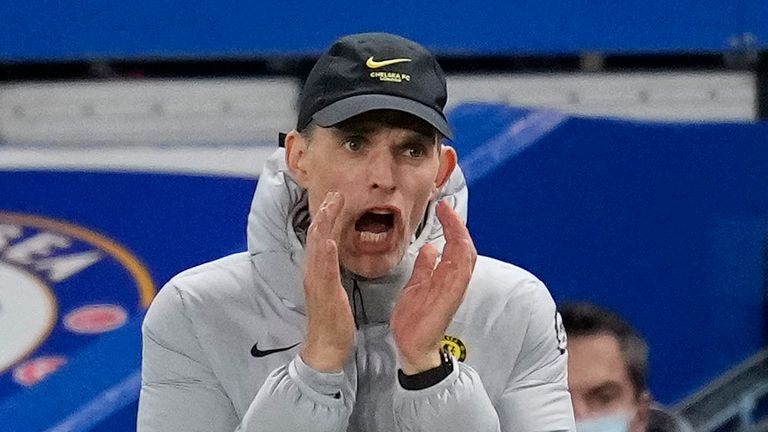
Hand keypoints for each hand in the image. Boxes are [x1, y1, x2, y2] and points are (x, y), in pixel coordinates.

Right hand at [300, 191, 355, 371]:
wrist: (327, 349)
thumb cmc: (334, 321)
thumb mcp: (335, 289)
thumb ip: (334, 270)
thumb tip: (338, 252)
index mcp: (318, 270)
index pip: (321, 237)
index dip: (327, 216)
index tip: (336, 197)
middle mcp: (313, 272)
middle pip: (316, 236)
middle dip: (324, 213)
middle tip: (334, 193)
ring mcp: (316, 283)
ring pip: (317, 248)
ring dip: (324, 225)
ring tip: (330, 206)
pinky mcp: (324, 295)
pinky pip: (324, 272)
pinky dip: (326, 254)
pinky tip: (331, 241)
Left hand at [390, 200, 476, 373]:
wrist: (412, 346)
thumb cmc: (415, 320)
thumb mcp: (416, 285)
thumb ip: (425, 267)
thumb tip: (430, 248)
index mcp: (446, 277)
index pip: (456, 246)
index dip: (452, 227)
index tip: (443, 209)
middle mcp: (453, 282)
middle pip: (465, 248)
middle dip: (457, 226)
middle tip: (446, 208)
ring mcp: (453, 290)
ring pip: (465, 257)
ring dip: (459, 235)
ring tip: (449, 217)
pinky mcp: (448, 300)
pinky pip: (459, 275)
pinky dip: (457, 257)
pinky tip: (450, 243)